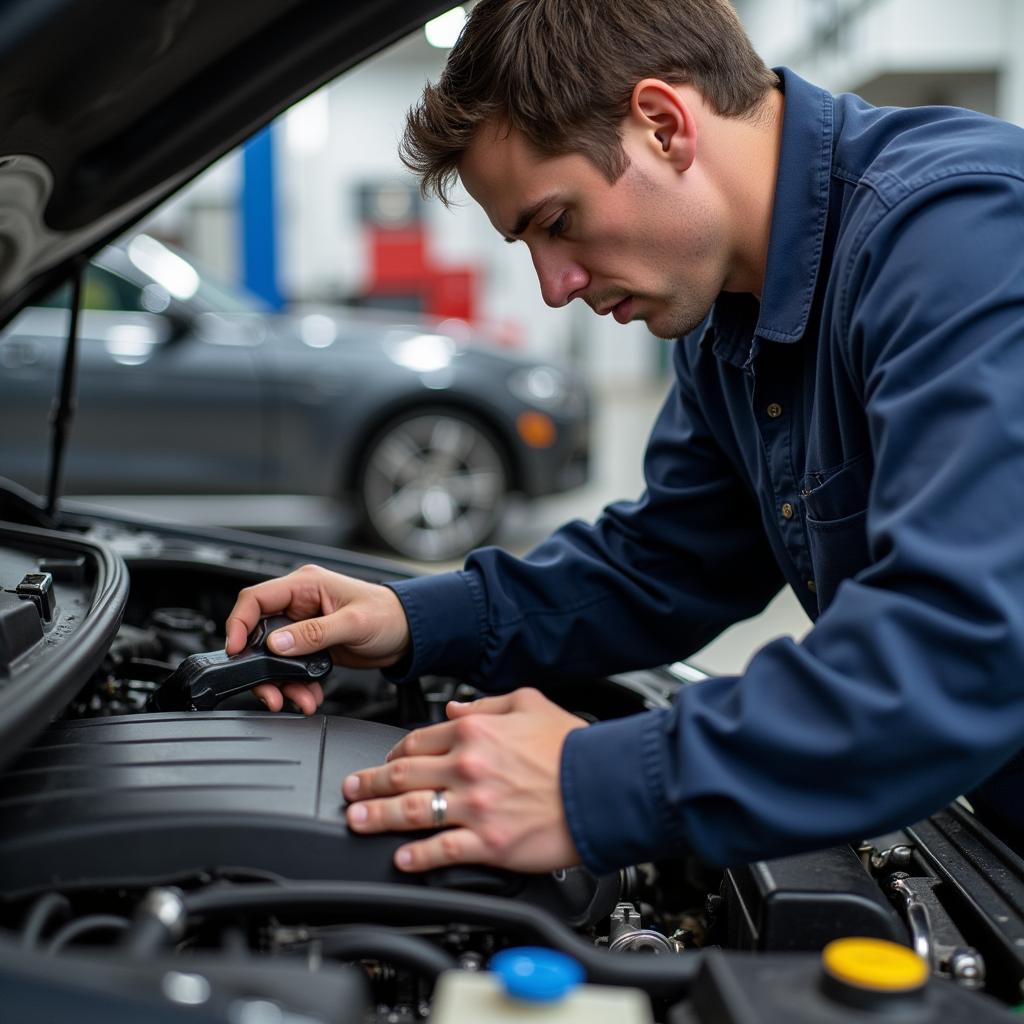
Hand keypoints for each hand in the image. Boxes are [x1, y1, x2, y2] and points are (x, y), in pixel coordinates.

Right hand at [225, 564, 410, 713]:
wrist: (409, 634)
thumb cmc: (389, 615)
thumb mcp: (354, 623)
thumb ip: (314, 633)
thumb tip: (277, 644)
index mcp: (305, 584)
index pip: (256, 598)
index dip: (238, 623)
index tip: (235, 650)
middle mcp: (299, 603)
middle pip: (259, 634)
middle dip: (262, 667)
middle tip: (271, 692)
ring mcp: (303, 626)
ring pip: (273, 657)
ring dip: (281, 682)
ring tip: (299, 700)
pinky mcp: (310, 646)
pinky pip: (290, 668)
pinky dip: (296, 686)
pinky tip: (309, 696)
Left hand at [342, 687, 588, 872]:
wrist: (604, 784)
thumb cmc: (573, 746)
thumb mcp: (530, 702)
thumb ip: (486, 704)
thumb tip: (454, 712)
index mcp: (476, 733)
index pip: (418, 740)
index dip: (394, 751)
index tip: (385, 760)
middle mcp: (469, 767)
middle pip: (403, 774)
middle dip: (369, 784)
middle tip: (350, 791)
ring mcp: (477, 807)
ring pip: (412, 810)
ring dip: (378, 816)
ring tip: (357, 820)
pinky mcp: (490, 843)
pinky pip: (442, 850)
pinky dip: (416, 856)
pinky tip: (401, 858)